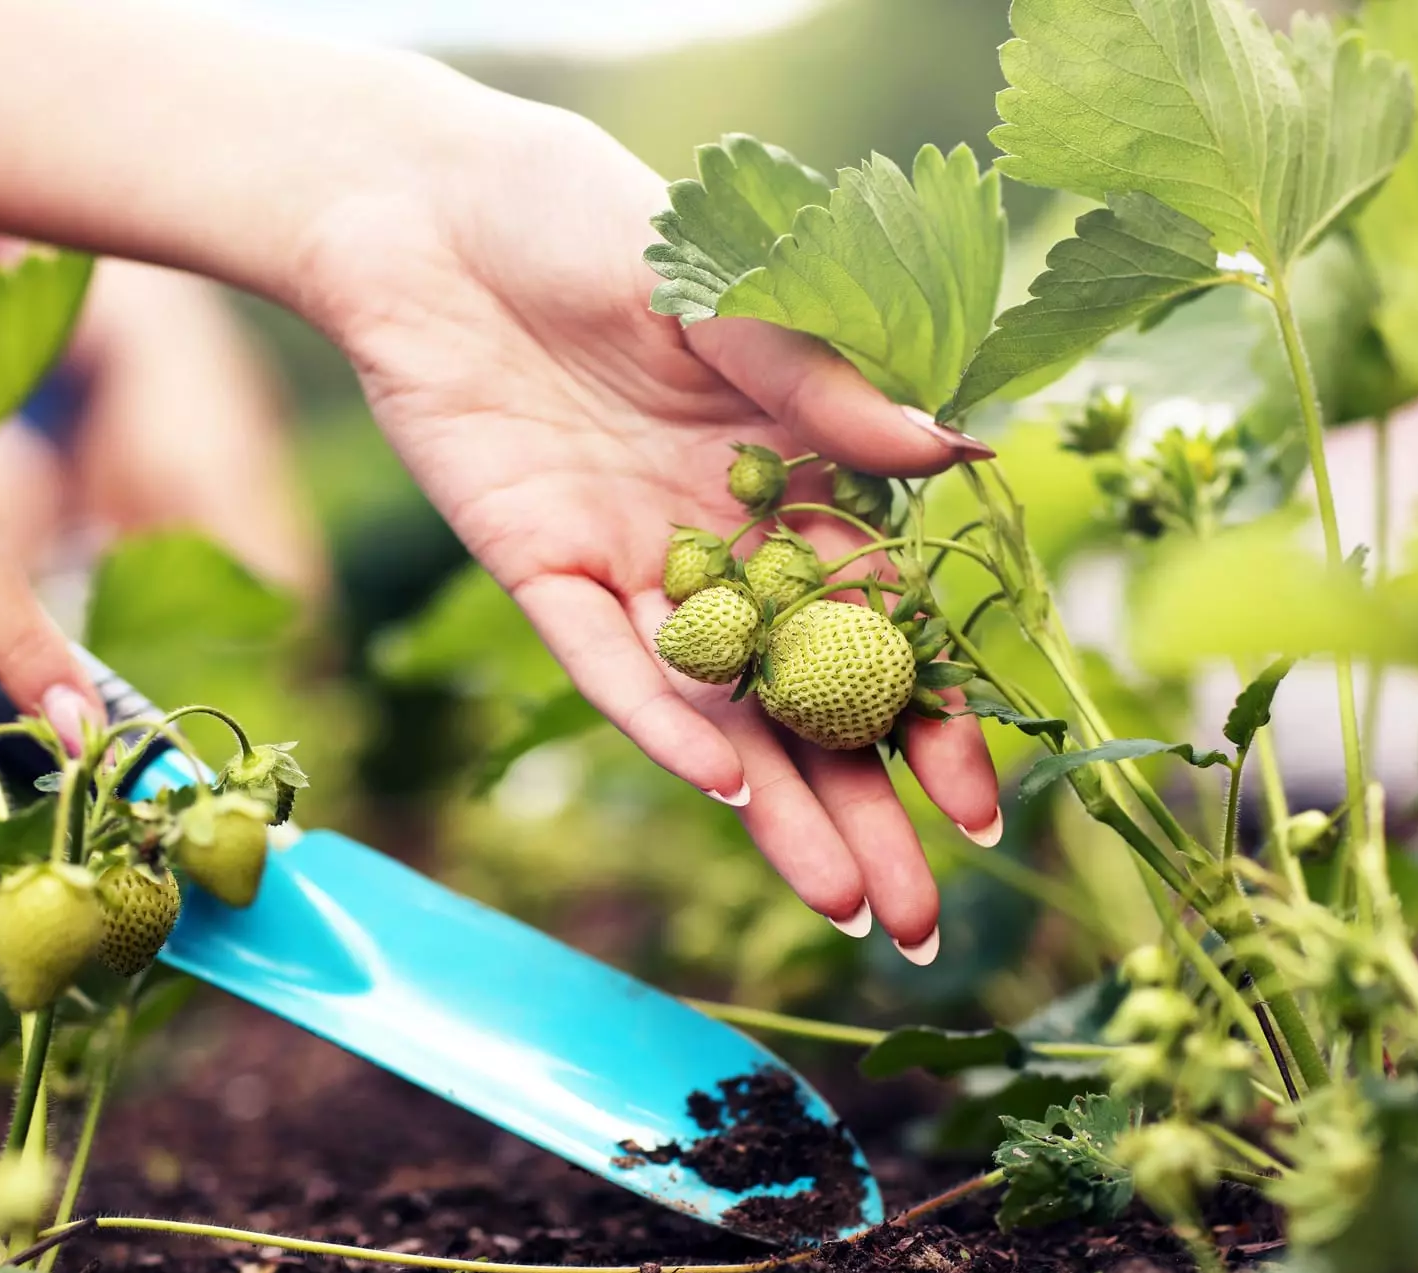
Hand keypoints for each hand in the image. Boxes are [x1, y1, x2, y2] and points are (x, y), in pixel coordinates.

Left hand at [304, 97, 1000, 959]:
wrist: (433, 206)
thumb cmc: (594, 223)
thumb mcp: (730, 299)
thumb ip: (827, 386)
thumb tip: (960, 457)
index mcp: (789, 478)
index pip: (880, 623)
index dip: (928, 714)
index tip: (984, 801)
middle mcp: (718, 543)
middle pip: (803, 700)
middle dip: (865, 807)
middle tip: (919, 920)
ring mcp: (631, 563)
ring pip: (715, 711)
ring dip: (777, 807)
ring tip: (843, 907)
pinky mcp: (537, 567)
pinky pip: (604, 661)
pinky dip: (662, 720)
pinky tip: (727, 792)